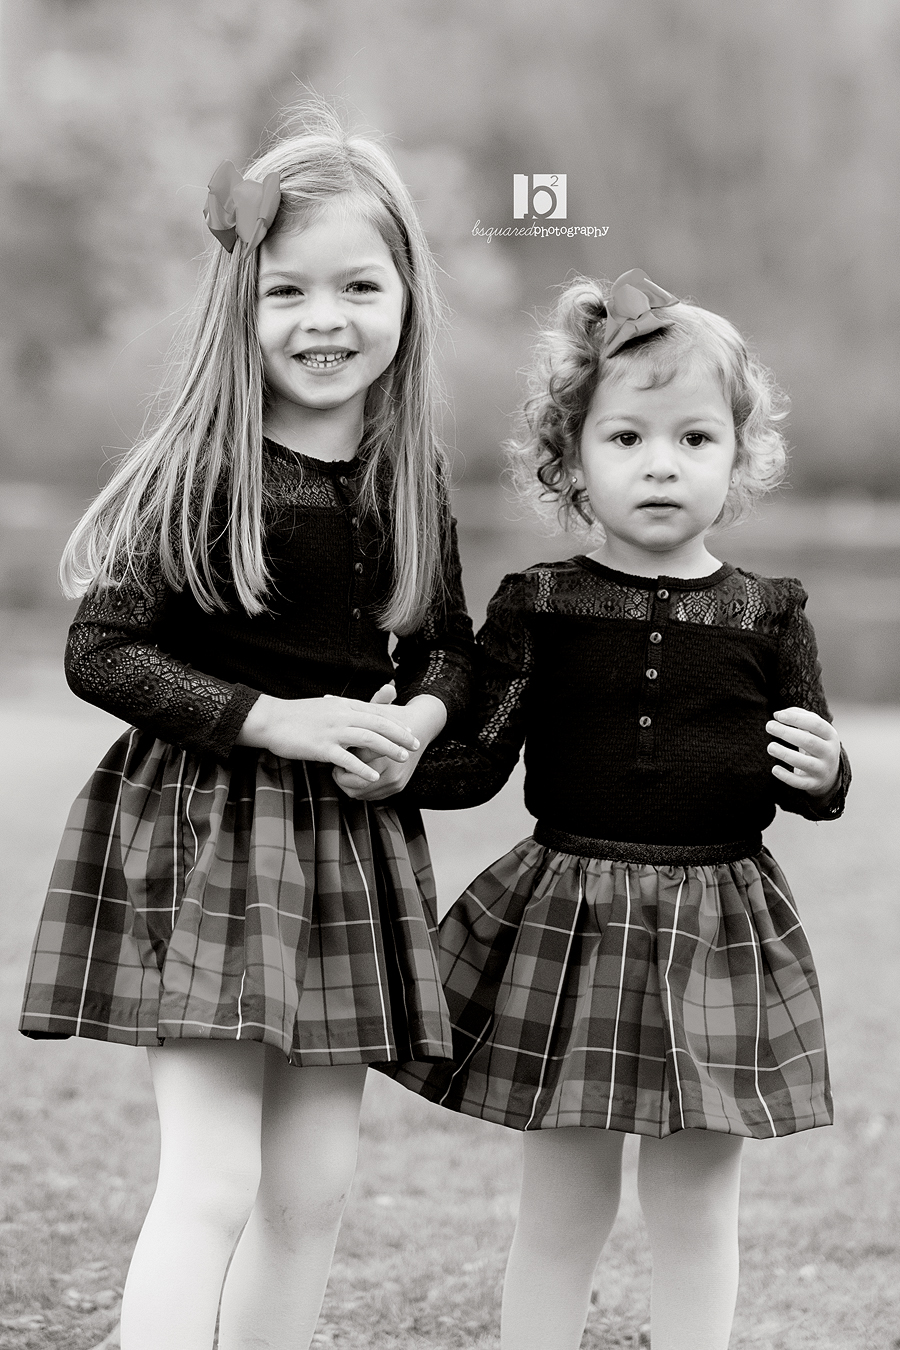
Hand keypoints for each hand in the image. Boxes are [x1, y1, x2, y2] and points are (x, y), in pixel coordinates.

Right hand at [236, 692, 419, 782]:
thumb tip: (357, 715)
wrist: (271, 719)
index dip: (395, 722)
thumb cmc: (296, 715)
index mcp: (343, 704)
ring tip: (403, 758)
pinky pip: (346, 758)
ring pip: (368, 738)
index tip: (410, 730)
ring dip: (388, 748)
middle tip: (416, 744)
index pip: (376, 711)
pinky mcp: (321, 747)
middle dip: (400, 734)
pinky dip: (362, 768)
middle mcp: (341, 715)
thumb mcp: (324, 707)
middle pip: (378, 723)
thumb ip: (343, 709)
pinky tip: (373, 777)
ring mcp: (332, 731)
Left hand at [333, 691, 446, 799]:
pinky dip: (361, 788)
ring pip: (361, 793)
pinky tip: (357, 775)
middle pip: (354, 785)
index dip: (339, 761)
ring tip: (346, 769)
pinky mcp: (398, 787)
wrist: (421, 727)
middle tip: (338, 765)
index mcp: (382, 750)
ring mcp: (396, 780)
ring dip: (350, 784)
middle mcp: (391, 768)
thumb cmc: (391, 718)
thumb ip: (350, 707)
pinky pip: (371, 796)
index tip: (336, 752)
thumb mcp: (372, 711)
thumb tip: (327, 697)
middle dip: (342, 777)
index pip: (352, 766)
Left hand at [766, 708, 840, 797]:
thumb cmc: (815, 741)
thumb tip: (778, 714)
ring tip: (770, 747)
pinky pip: (800, 782)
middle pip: (809, 742)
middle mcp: (829, 753)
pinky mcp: (813, 783)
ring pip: (805, 763)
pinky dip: (786, 777)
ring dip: (785, 754)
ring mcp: (822, 769)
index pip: (816, 724)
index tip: (778, 716)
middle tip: (769, 726)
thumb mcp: (813, 727)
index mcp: (830, 736)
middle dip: (787, 733)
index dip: (797, 719)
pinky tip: (774, 769)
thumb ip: (797, 715)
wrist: (828, 770)